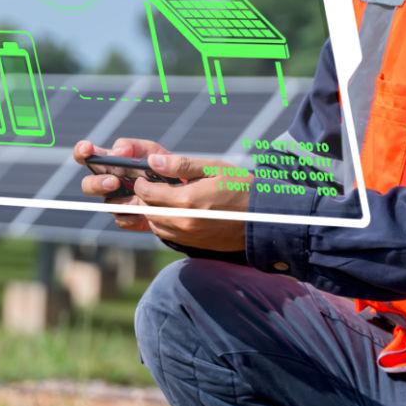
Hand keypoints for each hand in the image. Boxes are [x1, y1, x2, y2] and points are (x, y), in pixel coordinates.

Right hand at [73, 137, 169, 232]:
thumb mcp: (154, 151)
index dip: (82, 151)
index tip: (87, 149)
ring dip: (119, 201)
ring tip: (136, 199)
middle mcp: (109, 181)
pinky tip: (145, 213)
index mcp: (111, 161)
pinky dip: (133, 216)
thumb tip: (120, 152)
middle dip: (97, 183)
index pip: (86, 154)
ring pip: (106, 204)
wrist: (185, 194)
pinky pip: (122, 219)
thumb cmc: (165, 166)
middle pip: (88, 184)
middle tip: (114, 182)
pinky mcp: (128, 218)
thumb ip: (136, 147)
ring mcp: (117, 201)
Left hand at [132, 152, 249, 252]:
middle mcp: (184, 221)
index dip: (142, 183)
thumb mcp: (214, 168)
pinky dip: (163, 224)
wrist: (262, 217)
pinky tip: (174, 212)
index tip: (146, 177)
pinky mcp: (193, 244)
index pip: (148, 193)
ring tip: (164, 198)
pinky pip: (167, 235)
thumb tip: (154, 162)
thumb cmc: (240, 187)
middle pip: (148, 210)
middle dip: (146, 198)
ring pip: (155, 225)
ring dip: (153, 212)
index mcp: (187, 200)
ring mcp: (188, 235)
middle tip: (154, 185)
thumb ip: (182, 165)